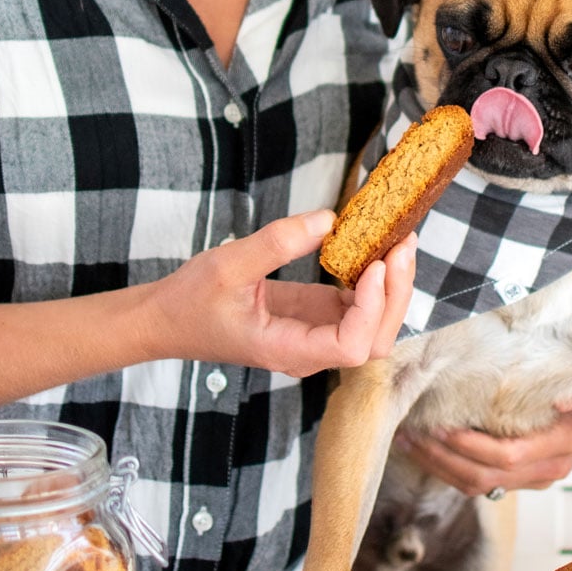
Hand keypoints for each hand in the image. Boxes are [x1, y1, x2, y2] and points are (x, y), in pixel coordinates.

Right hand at [141, 211, 415, 378]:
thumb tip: (329, 220)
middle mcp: (309, 350)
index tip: (375, 266)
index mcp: (286, 350)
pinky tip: (377, 246)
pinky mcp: (316, 316)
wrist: (169, 320)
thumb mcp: (228, 265)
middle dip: (395, 294)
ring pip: (374, 325)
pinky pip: (358, 304)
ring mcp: (316, 335)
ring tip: (398, 240)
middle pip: (374, 340)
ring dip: (392, 286)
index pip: (350, 347)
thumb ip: (278, 243)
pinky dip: (375, 278)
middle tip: (402, 242)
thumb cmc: (191, 302)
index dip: (371, 309)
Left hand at [396, 392, 571, 495]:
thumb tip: (561, 399)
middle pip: (484, 477)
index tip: (437, 426)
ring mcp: (536, 477)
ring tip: (408, 441)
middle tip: (409, 433)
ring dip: (438, 467)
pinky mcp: (525, 475)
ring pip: (478, 485)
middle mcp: (547, 469)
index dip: (468, 446)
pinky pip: (483, 481)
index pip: (506, 457)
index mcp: (561, 446)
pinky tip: (428, 448)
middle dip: (441, 459)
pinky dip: (451, 468)